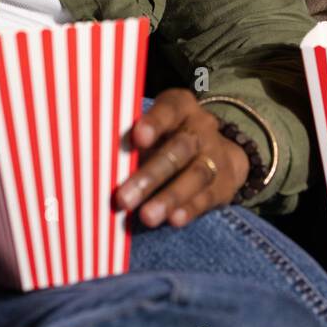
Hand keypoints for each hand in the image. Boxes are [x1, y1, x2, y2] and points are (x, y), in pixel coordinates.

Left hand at [114, 88, 249, 226]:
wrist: (219, 153)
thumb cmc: (169, 137)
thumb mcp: (156, 126)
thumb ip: (135, 138)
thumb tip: (102, 160)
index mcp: (181, 106)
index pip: (169, 110)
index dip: (154, 123)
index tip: (136, 138)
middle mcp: (201, 128)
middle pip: (178, 149)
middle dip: (151, 174)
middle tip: (124, 198)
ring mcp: (215, 156)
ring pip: (195, 175)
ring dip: (169, 197)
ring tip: (146, 216)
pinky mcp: (223, 184)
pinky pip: (207, 197)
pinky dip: (190, 209)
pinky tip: (173, 220)